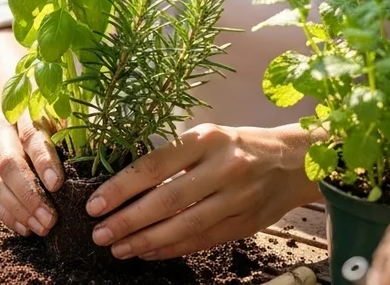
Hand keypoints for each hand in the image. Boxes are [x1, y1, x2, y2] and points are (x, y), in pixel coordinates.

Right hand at [0, 112, 63, 236]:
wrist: (21, 116)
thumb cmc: (53, 119)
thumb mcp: (64, 117)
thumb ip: (74, 131)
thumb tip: (97, 151)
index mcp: (23, 114)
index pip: (30, 137)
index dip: (43, 161)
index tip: (57, 184)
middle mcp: (3, 133)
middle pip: (8, 164)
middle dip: (29, 195)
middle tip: (50, 218)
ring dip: (19, 210)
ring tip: (42, 227)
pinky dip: (8, 216)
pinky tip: (27, 228)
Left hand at [85, 124, 320, 259]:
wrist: (294, 161)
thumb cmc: (238, 145)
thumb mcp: (207, 137)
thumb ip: (173, 157)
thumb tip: (126, 185)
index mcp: (206, 140)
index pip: (154, 166)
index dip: (121, 188)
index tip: (95, 204)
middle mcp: (222, 168)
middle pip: (166, 200)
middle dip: (128, 221)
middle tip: (100, 233)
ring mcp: (237, 198)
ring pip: (184, 226)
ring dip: (146, 241)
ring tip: (118, 248)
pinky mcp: (245, 223)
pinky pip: (202, 240)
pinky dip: (173, 249)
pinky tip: (149, 252)